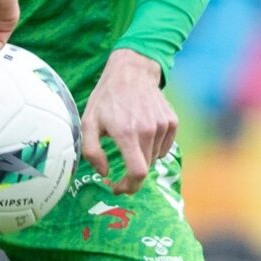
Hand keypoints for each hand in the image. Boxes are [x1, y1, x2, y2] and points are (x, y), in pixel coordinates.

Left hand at [80, 49, 175, 193]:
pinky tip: (142, 134)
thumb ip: (91, 151)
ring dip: (142, 158)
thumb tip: (104, 171)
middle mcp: (148, 130)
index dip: (129, 187)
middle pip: (145, 167)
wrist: (132, 72)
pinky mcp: (172, 121)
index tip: (119, 188)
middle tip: (120, 172)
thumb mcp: (88, 122)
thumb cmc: (106, 98)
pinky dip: (154, 148)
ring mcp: (163, 125)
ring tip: (129, 141)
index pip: (137, 172)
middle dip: (131, 174)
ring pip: (154, 157)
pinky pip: (164, 147)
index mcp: (127, 133)